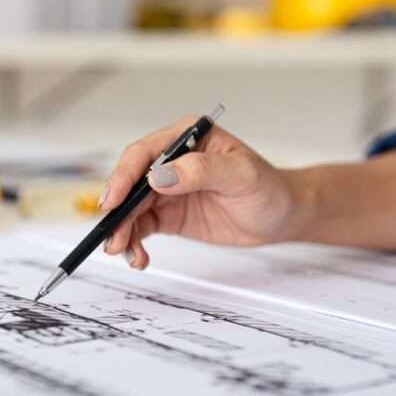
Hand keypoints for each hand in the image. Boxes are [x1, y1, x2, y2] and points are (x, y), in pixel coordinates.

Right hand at [100, 116, 301, 269]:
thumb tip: (159, 176)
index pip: (144, 153)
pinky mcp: (167, 213)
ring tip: (124, 252)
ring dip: (122, 230)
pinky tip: (138, 256)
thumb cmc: (269, 188)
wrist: (282, 217)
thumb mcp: (241, 176)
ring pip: (131, 207)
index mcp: (186, 138)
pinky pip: (141, 226)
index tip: (114, 200)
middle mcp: (171, 161)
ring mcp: (167, 188)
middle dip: (118, 210)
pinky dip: (134, 242)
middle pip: (130, 182)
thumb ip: (201, 171)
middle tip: (113, 235)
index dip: (124, 176)